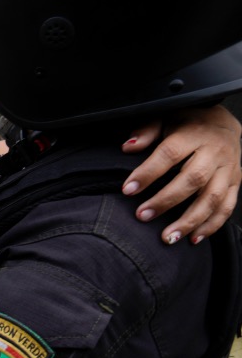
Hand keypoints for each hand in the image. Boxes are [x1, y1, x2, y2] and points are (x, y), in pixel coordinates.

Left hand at [123, 105, 240, 243]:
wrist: (223, 123)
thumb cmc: (186, 124)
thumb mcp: (165, 119)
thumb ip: (147, 131)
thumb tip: (128, 146)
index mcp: (194, 134)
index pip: (169, 154)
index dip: (148, 173)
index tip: (127, 190)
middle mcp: (215, 152)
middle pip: (193, 179)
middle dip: (166, 201)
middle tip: (142, 216)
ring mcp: (229, 169)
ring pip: (213, 197)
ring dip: (190, 220)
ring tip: (167, 237)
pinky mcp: (236, 182)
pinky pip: (227, 207)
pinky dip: (211, 225)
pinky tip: (193, 238)